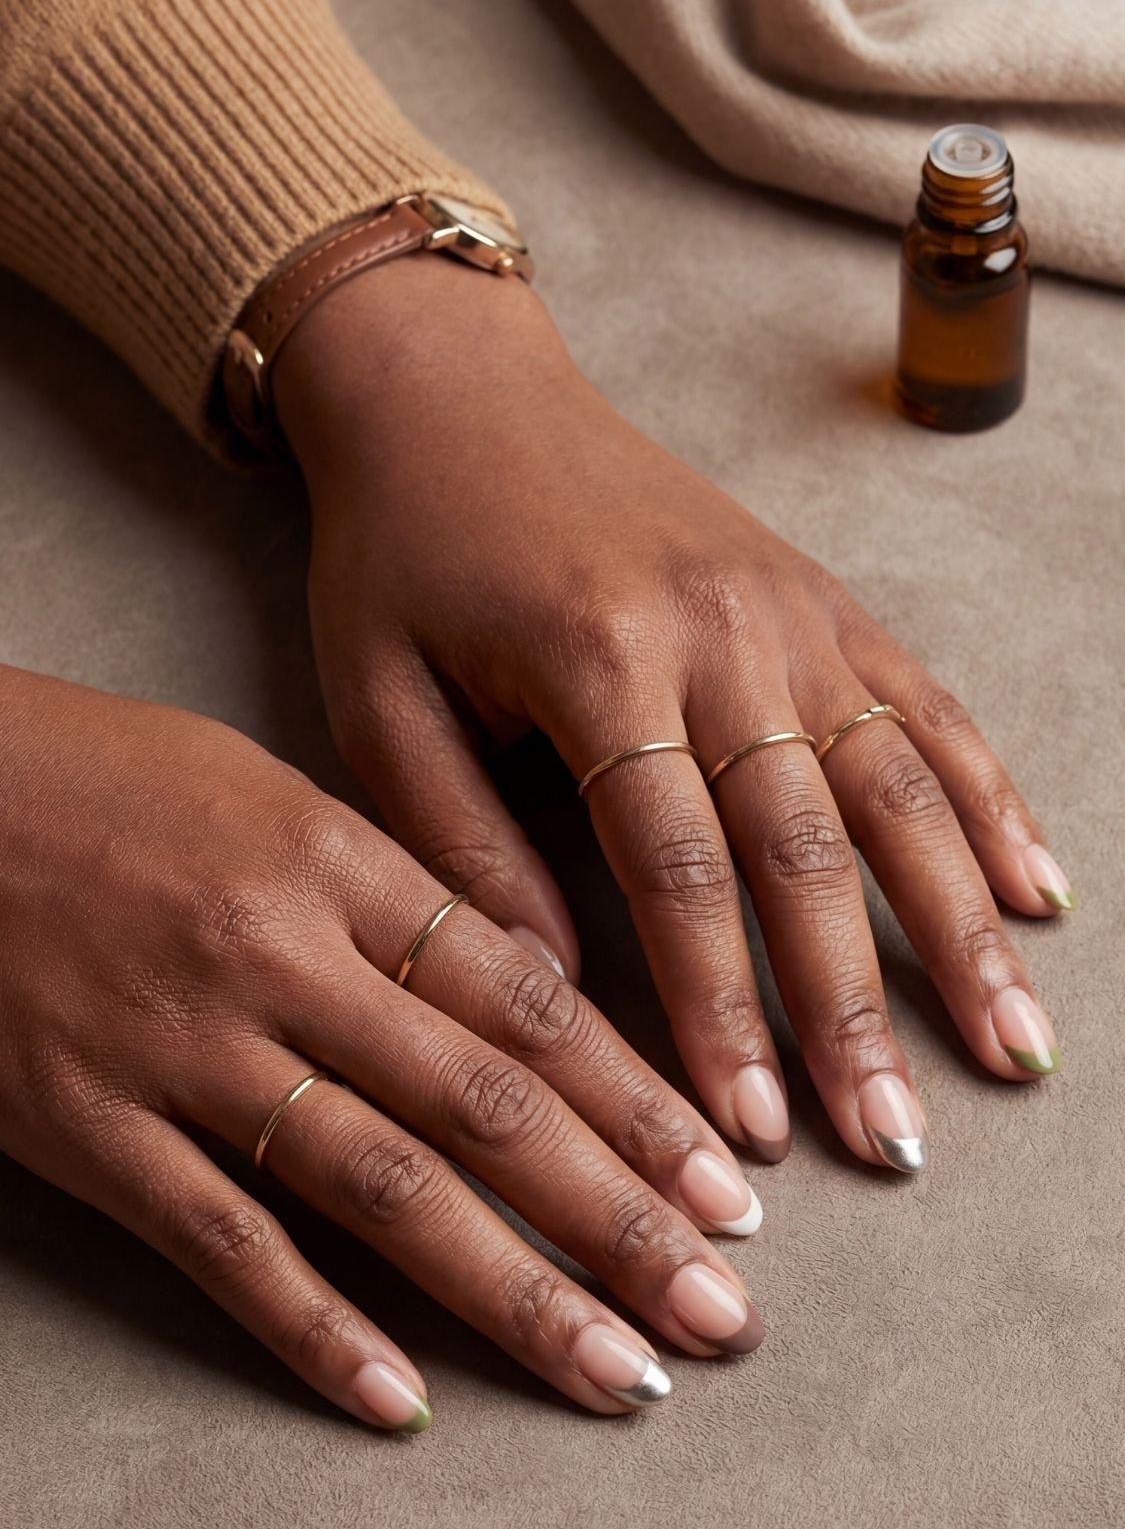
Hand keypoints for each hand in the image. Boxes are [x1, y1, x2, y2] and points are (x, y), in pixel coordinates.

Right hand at [0, 666, 767, 1428]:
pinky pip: (222, 1244)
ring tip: (620, 1372)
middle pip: (485, 1109)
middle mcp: (278, 956)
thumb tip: (532, 994)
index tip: (728, 1188)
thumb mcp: (267, 792)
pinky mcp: (88, 1126)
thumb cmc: (103, 779)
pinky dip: (317, 1329)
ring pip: (381, 1190)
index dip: (639, 1106)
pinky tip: (403, 1402)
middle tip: (724, 1313)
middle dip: (621, 1221)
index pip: (525, 1002)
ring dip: (515, 1293)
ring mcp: (182, 1048)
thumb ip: (397, 892)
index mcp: (336, 859)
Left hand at [275, 254, 1071, 1171]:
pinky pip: (929, 706)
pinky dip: (989, 802)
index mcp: (599, 658)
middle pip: (810, 848)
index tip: (751, 1132)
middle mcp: (720, 632)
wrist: (457, 388)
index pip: (680, 871)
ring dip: (961, 927)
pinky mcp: (823, 597)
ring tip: (1013, 1048)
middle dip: (855, 1008)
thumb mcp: (377, 698)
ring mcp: (790, 610)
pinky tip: (1036, 894)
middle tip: (894, 1139)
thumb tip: (549, 994)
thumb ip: (459, 844)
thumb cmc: (404, 551)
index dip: (724, 1011)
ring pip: (900, 786)